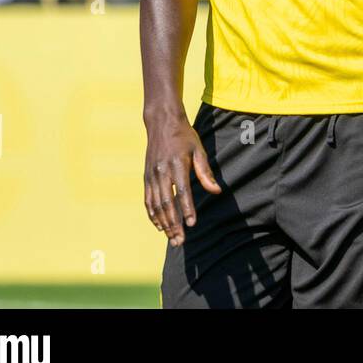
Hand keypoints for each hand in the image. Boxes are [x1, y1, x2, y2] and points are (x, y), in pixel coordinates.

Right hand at [143, 111, 220, 246]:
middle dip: (173, 224)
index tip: (192, 224)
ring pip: (155, 204)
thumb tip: (216, 191)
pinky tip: (159, 226)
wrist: (161, 122)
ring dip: (163, 223)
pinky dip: (153, 214)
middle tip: (180, 240)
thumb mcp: (199, 150)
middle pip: (167, 203)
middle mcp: (162, 171)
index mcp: (177, 164)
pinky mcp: (146, 176)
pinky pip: (148, 199)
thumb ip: (205, 172)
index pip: (182, 191)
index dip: (186, 209)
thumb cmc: (184, 136)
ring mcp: (151, 175)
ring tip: (171, 238)